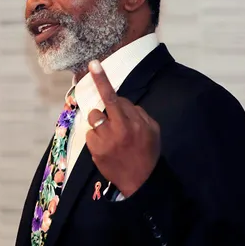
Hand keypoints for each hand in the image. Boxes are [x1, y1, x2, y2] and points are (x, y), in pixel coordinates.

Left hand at [85, 60, 161, 197]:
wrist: (141, 180)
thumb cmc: (148, 152)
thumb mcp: (153, 130)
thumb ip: (139, 114)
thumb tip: (124, 105)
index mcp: (133, 122)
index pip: (115, 97)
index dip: (103, 80)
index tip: (94, 65)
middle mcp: (118, 129)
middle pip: (103, 106)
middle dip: (104, 103)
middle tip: (112, 117)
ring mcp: (104, 141)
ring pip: (95, 118)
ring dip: (101, 123)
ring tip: (111, 135)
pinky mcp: (95, 151)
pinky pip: (91, 135)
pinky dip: (97, 137)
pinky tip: (107, 146)